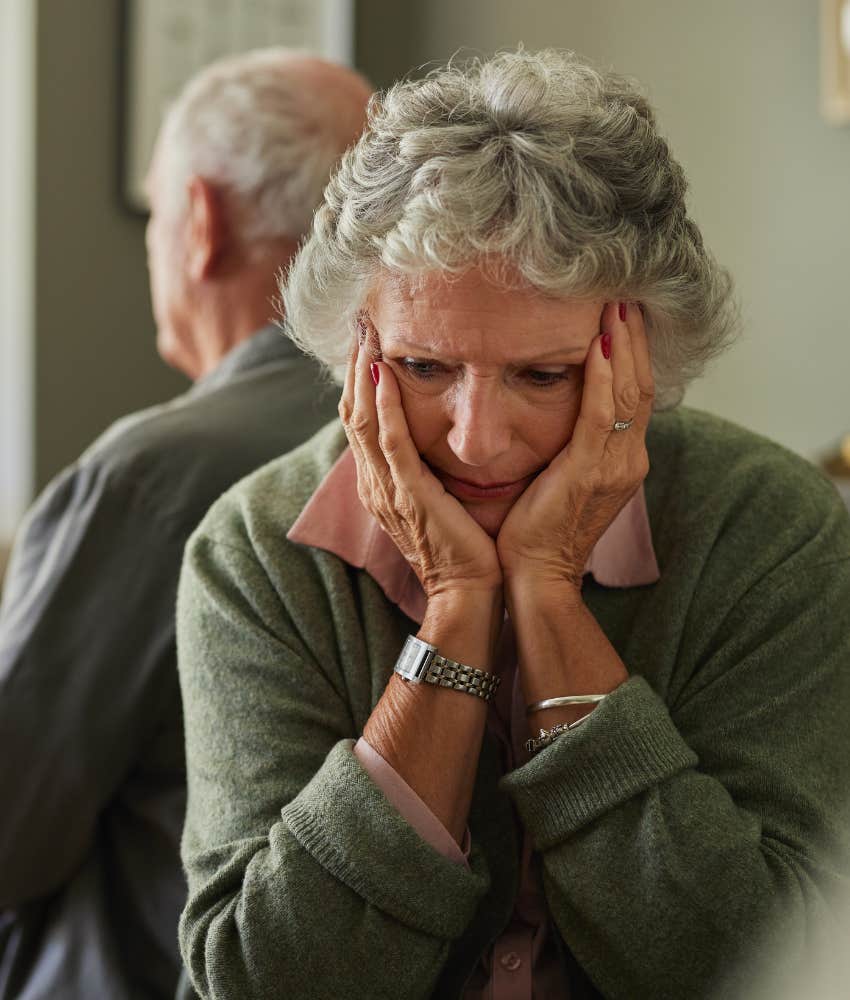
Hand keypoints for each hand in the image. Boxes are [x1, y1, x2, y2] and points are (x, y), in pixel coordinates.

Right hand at [338, 321, 502, 598]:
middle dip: (354, 364)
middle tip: (359, 320)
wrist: (470, 591)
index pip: (360, 419)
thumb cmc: (463, 546)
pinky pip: (390, 444)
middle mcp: (375, 483)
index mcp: (380, 483)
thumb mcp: (437, 499)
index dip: (359, 376)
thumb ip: (427, 467)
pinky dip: (384, 408)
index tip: (367, 336)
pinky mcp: (409, 496)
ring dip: (362, 374)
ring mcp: (387, 490)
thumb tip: (437, 433)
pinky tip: (383, 375)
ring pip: (363, 421)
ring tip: (365, 333)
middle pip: (352, 412)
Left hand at [496, 301, 653, 588]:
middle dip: (633, 338)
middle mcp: (628, 460)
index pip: (635, 395)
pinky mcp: (590, 472)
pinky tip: (598, 345)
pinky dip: (603, 377)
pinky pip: (602, 415)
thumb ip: (574, 443)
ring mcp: (615, 467)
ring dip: (622, 346)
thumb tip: (563, 406)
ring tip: (616, 305)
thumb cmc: (538, 527)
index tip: (624, 314)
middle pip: (640, 386)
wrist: (536, 574)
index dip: (633, 353)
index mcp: (622, 460)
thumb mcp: (564, 477)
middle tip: (625, 294)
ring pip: (628, 393)